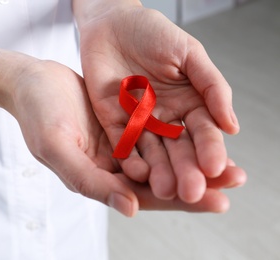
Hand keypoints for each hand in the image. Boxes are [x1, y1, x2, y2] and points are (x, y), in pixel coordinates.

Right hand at [7, 60, 244, 215]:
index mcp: (97, 179)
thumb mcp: (57, 147)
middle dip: (197, 181)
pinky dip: (178, 136)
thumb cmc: (37, 114)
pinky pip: (156, 133)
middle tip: (234, 179)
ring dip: (193, 159)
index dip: (180, 200)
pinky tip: (201, 134)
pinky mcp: (124, 123)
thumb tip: (131, 208)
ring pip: (162, 157)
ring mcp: (119, 144)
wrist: (31, 81)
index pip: (144, 196)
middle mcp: (112, 166)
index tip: (215, 200)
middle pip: (160, 180)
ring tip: (228, 162)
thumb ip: (90, 180)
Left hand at [75, 3, 244, 202]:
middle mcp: (167, 118)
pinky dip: (130, 159)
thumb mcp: (188, 53)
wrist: (111, 24)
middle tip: (191, 192)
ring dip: (159, 172)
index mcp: (190, 103)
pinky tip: (138, 174)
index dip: (210, 150)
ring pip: (152, 153)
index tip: (216, 168)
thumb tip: (231, 125)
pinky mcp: (115, 123)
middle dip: (185, 170)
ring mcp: (140, 123)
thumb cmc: (152, 32)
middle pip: (178, 149)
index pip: (203, 132)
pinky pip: (123, 144)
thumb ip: (211, 86)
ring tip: (165, 190)